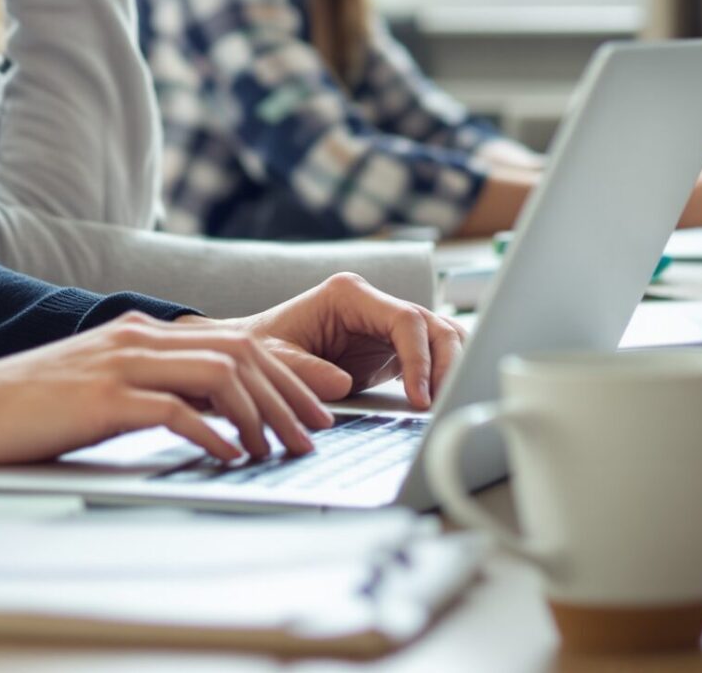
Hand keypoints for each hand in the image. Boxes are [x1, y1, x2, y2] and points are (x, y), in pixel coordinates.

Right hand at [0, 311, 334, 469]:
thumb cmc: (32, 406)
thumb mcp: (101, 384)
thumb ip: (150, 386)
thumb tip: (207, 414)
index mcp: (140, 332)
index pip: (234, 338)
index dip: (286, 367)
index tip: (319, 397)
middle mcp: (138, 338)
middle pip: (239, 352)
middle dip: (289, 391)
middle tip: (316, 431)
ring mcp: (122, 364)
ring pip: (220, 375)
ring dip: (261, 415)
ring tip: (279, 450)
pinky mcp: (106, 398)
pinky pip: (178, 410)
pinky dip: (215, 433)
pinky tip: (232, 456)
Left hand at [223, 271, 465, 411]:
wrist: (249, 353)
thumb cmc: (259, 349)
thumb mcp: (273, 360)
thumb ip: (304, 371)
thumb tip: (341, 385)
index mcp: (348, 295)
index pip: (405, 319)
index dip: (420, 359)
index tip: (418, 397)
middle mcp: (373, 304)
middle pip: (433, 325)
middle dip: (447, 365)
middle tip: (443, 406)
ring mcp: (385, 324)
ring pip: (441, 337)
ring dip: (451, 370)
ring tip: (445, 407)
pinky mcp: (390, 348)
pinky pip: (432, 356)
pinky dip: (443, 376)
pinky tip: (436, 403)